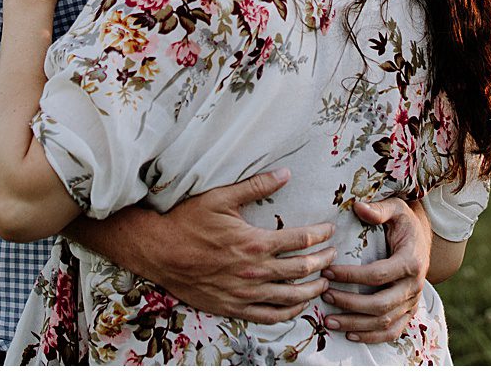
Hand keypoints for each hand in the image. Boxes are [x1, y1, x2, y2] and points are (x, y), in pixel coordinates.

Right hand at [107, 169, 337, 323]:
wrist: (157, 250)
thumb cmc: (186, 221)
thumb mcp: (221, 197)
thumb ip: (256, 186)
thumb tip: (285, 173)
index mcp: (254, 243)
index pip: (300, 240)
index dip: (320, 235)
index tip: (329, 230)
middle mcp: (254, 272)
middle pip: (301, 270)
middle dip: (323, 261)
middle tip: (333, 255)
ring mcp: (244, 293)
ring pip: (290, 297)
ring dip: (312, 289)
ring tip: (323, 282)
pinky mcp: (232, 307)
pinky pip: (268, 316)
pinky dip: (289, 313)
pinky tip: (297, 307)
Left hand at [319, 197, 430, 341]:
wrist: (422, 238)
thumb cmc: (404, 222)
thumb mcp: (396, 208)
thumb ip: (378, 209)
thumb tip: (358, 207)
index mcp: (411, 261)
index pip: (378, 274)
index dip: (351, 276)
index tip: (327, 272)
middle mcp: (415, 285)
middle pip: (380, 304)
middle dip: (349, 303)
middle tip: (325, 296)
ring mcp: (412, 302)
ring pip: (384, 322)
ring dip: (355, 324)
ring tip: (329, 321)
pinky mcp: (409, 312)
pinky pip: (392, 332)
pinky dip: (372, 337)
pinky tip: (350, 335)